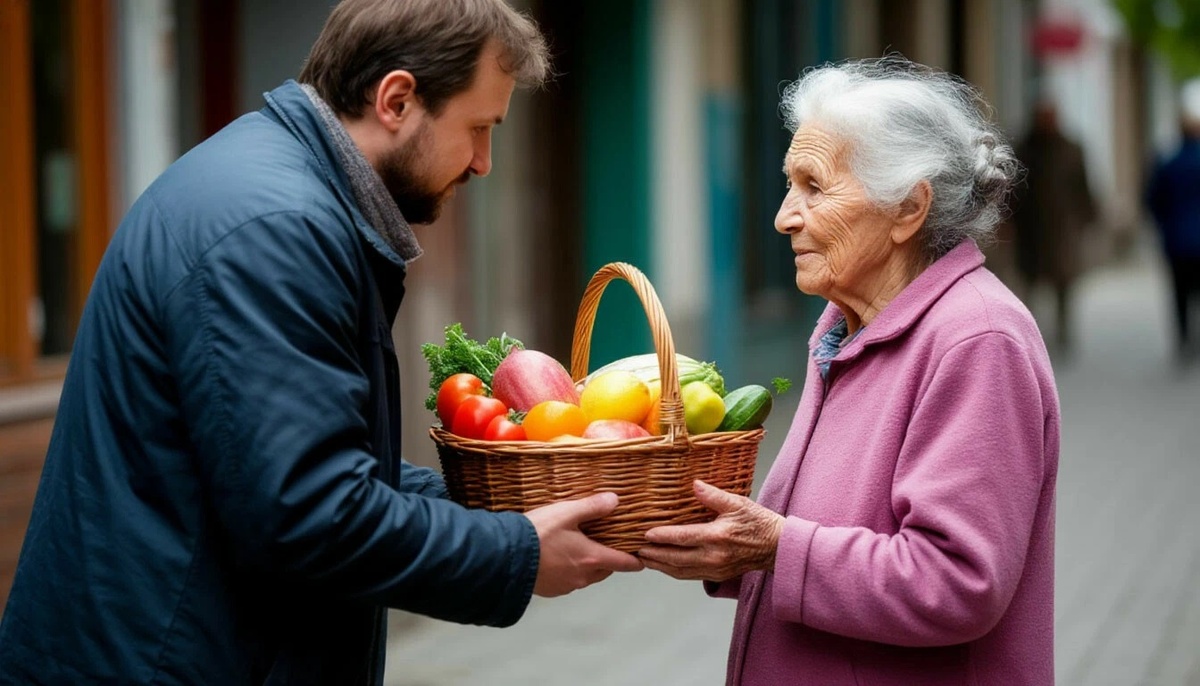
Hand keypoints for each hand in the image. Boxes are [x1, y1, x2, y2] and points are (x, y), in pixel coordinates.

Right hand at [525, 492, 643, 596]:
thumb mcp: (567, 512)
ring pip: (586, 577)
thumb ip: (592, 507)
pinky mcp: (551, 590)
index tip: (642, 560)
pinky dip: (569, 571)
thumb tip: (614, 500)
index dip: (635, 561)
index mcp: (592, 558)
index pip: (623, 563)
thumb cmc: (537, 534)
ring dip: (587, 565)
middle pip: (606, 570)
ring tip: (579, 548)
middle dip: (609, 559)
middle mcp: (582, 576)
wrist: (505, 557)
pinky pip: (568, 581)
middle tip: (606, 544)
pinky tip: (558, 558)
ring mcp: (566, 586)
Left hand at [639, 480, 783, 581]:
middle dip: (653, 555)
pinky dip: (673, 571)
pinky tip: (664, 565)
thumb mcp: (737, 503)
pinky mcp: (717, 576)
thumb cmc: (759, 522)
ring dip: (660, 566)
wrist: (777, 547)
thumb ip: (713, 495)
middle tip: (634, 548)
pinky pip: (689, 575)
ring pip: (680, 571)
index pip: (682, 538)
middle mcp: (713, 557)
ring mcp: (715, 569)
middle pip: (675, 559)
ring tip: (643, 558)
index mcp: (717, 537)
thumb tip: (694, 485)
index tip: (645, 533)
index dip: (662, 537)